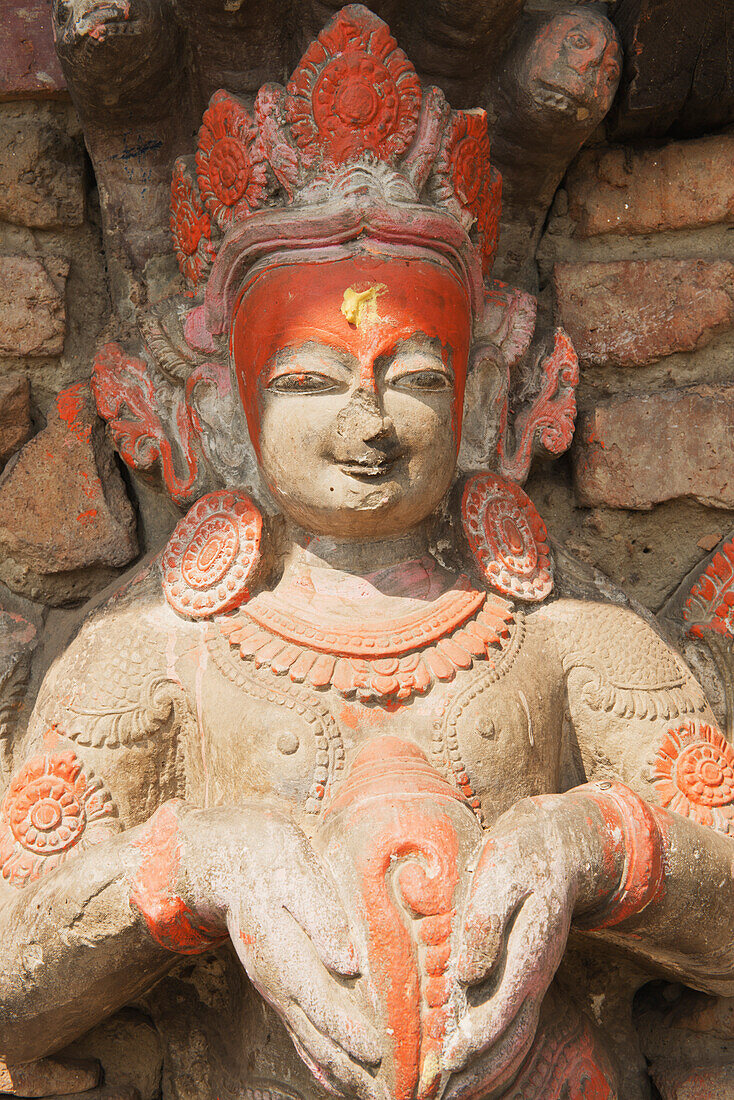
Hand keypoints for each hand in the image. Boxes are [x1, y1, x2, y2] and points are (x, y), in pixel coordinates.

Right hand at [181, 806, 383, 1099]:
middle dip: (349, 1063)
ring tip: (370, 1096)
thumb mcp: (293, 867)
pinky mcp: (276, 985)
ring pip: (307, 1036)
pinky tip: (334, 1080)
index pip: (316, 993)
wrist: (223, 856)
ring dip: (338, 1070)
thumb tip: (347, 960)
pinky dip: (317, 1059)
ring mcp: (273, 984)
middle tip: (386, 1093)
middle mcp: (275, 974)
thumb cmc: (267, 855)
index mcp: (281, 944)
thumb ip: (320, 913)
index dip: (343, 1024)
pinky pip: (296, 1030)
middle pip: (314, 1028)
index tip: (373, 1050)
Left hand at [443, 795, 609, 1092]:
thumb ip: (486, 924)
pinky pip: (516, 1023)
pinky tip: (472, 1064)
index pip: (502, 1010)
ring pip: (515, 1037)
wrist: (562, 845)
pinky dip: (494, 1050)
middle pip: (511, 1038)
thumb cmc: (521, 856)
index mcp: (528, 951)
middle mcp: (534, 973)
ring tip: (452, 1094)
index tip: (445, 1065)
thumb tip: (469, 978)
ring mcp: (534, 976)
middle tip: (439, 1095)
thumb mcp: (501, 875)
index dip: (475, 1042)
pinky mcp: (528, 973)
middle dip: (478, 1072)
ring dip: (486, 1071)